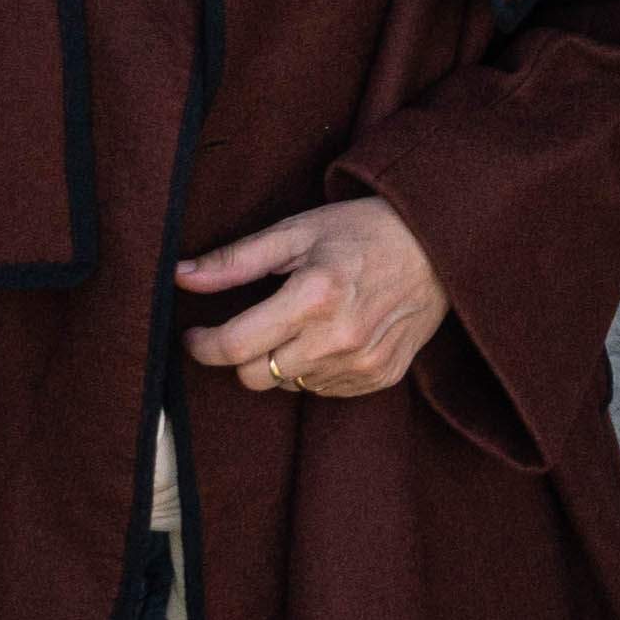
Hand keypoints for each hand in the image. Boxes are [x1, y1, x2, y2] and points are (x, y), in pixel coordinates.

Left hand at [180, 194, 450, 399]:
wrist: (440, 246)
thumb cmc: (363, 230)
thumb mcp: (296, 231)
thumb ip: (235, 260)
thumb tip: (180, 276)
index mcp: (312, 296)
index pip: (233, 346)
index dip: (202, 345)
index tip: (195, 336)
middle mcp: (338, 338)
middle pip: (255, 377)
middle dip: (242, 354)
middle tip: (251, 324)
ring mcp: (363, 363)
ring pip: (289, 385)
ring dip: (284, 360)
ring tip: (305, 321)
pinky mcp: (381, 377)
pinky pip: (324, 390)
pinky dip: (317, 368)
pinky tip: (333, 334)